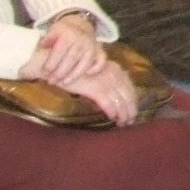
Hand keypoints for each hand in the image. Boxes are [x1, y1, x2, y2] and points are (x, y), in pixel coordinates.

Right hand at [16, 36, 137, 125]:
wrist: (56, 66)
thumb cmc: (73, 72)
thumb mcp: (93, 76)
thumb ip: (104, 84)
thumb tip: (111, 99)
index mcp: (115, 69)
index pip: (129, 87)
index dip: (132, 101)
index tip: (132, 111)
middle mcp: (114, 73)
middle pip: (128, 95)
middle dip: (130, 110)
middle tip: (129, 121)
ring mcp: (105, 80)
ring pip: (120, 100)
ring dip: (123, 114)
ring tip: (122, 123)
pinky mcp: (95, 87)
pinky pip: (108, 103)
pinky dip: (112, 112)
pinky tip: (111, 118)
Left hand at [19, 14, 106, 87]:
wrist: (79, 25)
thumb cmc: (62, 33)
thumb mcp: (52, 31)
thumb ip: (47, 38)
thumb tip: (43, 44)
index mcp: (68, 34)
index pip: (60, 51)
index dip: (51, 63)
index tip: (44, 73)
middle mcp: (82, 40)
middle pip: (72, 58)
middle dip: (61, 72)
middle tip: (51, 81)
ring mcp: (92, 45)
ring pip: (86, 62)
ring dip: (75, 74)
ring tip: (64, 83)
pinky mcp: (99, 50)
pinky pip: (101, 60)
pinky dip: (96, 67)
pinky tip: (88, 74)